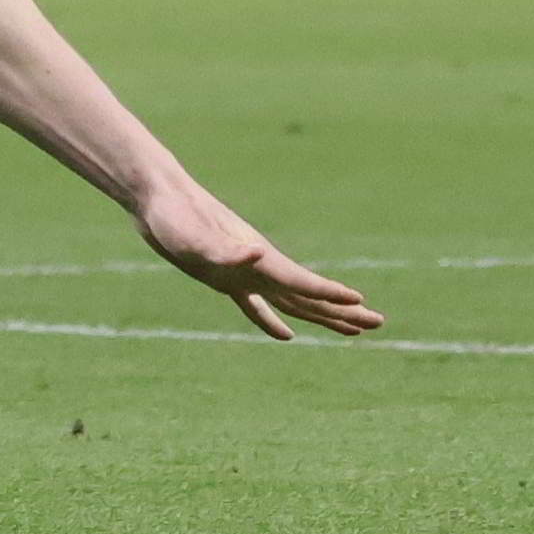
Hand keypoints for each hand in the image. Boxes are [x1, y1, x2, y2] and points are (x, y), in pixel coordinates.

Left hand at [138, 186, 381, 339]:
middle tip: (377, 324)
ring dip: (321, 317)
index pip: (302, 282)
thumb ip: (224, 249)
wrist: (156, 198)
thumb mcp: (194, 237)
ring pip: (292, 302)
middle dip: (342, 311)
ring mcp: (243, 273)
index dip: (331, 295)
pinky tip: (286, 336)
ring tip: (351, 331)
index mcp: (258, 258)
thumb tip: (256, 252)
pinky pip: (256, 306)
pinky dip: (271, 320)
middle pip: (309, 296)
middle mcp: (258, 267)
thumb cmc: (174, 215)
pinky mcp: (223, 278)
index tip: (362, 303)